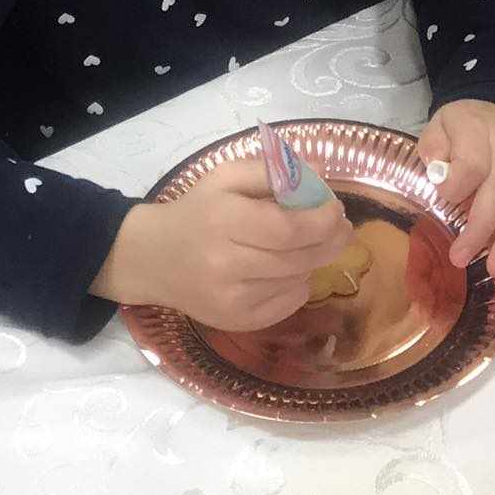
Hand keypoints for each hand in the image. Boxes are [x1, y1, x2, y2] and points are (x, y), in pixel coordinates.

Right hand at [92, 158, 353, 330]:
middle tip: (342, 228)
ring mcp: (230, 300)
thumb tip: (321, 173)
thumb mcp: (226, 177)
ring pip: (296, 282)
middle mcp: (226, 265)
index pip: (288, 228)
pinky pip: (286, 305)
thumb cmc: (197, 210)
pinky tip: (288, 270)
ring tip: (310, 245)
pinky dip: (298, 286)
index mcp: (223, 221)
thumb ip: (273, 172)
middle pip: (298, 258)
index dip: (322, 220)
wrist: (152, 258)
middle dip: (330, 241)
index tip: (336, 208)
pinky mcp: (234, 322)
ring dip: (314, 262)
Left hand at [418, 100, 494, 280]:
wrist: (493, 106)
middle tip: (460, 259)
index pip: (472, 165)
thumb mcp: (437, 125)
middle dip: (478, 230)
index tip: (441, 199)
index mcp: (478, 129)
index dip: (455, 188)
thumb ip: (433, 149)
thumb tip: (440, 176)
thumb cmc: (460, 125)